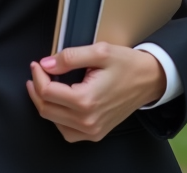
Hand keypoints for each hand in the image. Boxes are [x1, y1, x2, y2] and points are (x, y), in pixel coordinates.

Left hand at [26, 43, 165, 142]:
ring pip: (53, 121)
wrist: (150, 80)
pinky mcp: (96, 134)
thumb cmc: (128, 65)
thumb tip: (46, 64)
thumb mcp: (100, 51)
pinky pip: (67, 132)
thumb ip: (70, 57)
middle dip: (37, 88)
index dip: (37, 76)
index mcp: (87, 100)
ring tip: (43, 86)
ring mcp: (92, 130)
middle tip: (37, 73)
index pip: (47, 92)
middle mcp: (88, 120)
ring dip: (44, 103)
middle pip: (46, 109)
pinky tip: (58, 104)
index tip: (37, 64)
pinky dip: (57, 119)